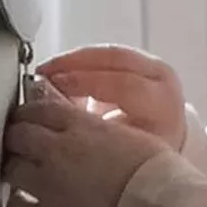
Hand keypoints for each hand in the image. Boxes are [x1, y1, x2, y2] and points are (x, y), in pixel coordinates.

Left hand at [3, 96, 171, 206]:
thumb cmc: (159, 180)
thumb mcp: (135, 138)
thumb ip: (100, 130)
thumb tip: (86, 130)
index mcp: (82, 127)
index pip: (39, 109)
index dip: (31, 114)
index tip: (31, 120)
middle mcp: (57, 150)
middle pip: (17, 133)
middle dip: (17, 137)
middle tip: (22, 146)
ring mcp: (47, 185)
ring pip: (10, 167)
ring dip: (15, 168)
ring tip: (23, 175)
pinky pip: (15, 206)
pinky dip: (17, 203)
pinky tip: (26, 205)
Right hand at [38, 45, 186, 151]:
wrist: (160, 147)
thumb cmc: (139, 154)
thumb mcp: (119, 148)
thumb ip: (93, 128)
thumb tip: (56, 110)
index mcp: (162, 105)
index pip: (123, 85)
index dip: (84, 82)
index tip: (54, 84)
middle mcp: (163, 80)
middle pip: (115, 58)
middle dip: (73, 62)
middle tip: (43, 73)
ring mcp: (153, 67)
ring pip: (109, 52)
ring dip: (73, 60)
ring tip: (46, 72)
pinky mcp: (141, 61)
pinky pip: (106, 55)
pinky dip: (80, 61)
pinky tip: (59, 72)